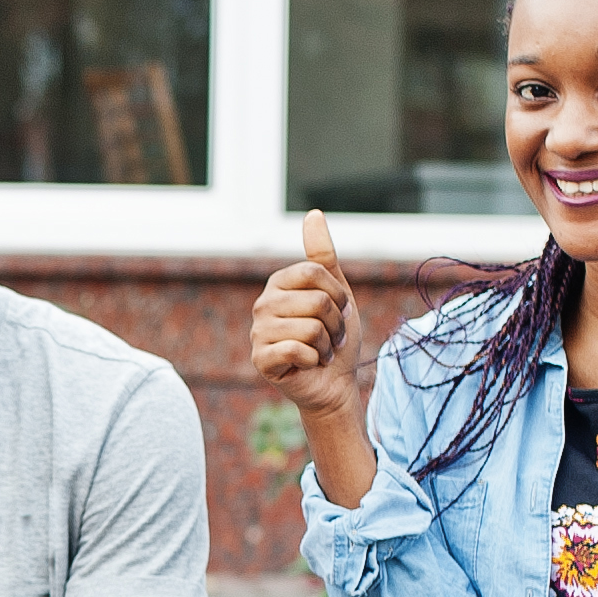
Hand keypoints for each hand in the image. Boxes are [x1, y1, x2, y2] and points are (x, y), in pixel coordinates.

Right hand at [249, 210, 363, 419]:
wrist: (334, 383)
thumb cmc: (334, 338)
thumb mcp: (337, 292)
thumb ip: (323, 255)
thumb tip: (313, 213)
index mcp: (279, 284)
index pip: (315, 272)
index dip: (338, 295)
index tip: (339, 310)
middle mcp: (264, 304)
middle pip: (317, 301)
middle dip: (336, 324)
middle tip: (330, 338)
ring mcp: (258, 332)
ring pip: (312, 328)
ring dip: (327, 345)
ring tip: (320, 352)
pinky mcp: (261, 359)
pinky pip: (298, 350)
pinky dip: (314, 361)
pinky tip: (308, 365)